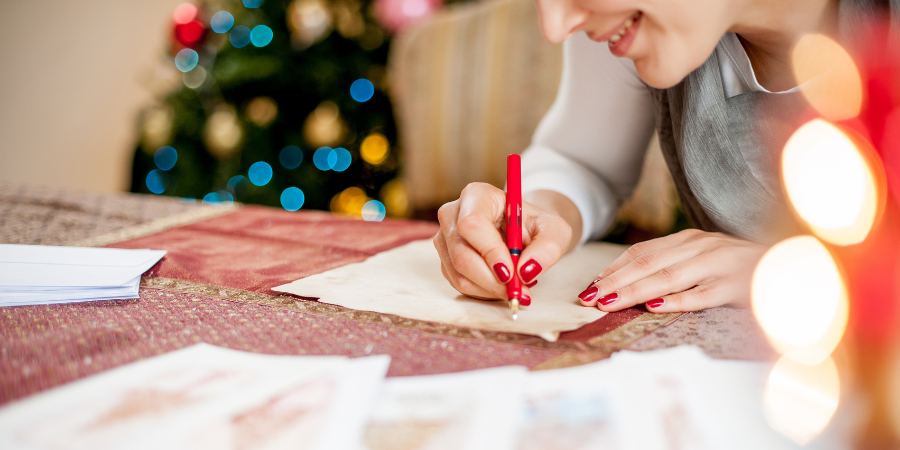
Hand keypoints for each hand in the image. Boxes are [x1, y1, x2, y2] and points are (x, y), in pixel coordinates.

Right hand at [433, 183, 574, 300]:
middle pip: (462, 254)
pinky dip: (483, 291)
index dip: (489, 251)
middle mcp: (453, 214)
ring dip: (490, 288)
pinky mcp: (445, 259)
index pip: (472, 224)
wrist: (521, 231)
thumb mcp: (554, 230)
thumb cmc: (534, 226)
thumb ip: (548, 247)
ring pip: (459, 273)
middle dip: (492, 279)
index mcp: (477, 195)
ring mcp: (444, 238)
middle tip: (519, 290)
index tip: (511, 272)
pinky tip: (502, 284)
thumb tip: (526, 271)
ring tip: (516, 287)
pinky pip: (459, 283)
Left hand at [577, 229, 766, 312]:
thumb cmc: (744, 268)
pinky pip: (705, 293)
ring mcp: (721, 263)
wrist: (798, 262)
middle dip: (615, 282)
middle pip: (648, 264)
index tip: (590, 287)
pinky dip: (679, 300)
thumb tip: (632, 286)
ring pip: (669, 276)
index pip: (643, 253)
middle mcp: (702, 247)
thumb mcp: (706, 260)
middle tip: (589, 299)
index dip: (614, 269)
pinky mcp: (739, 284)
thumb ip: (674, 267)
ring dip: (635, 291)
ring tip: (609, 303)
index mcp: (691, 240)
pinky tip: (656, 307)